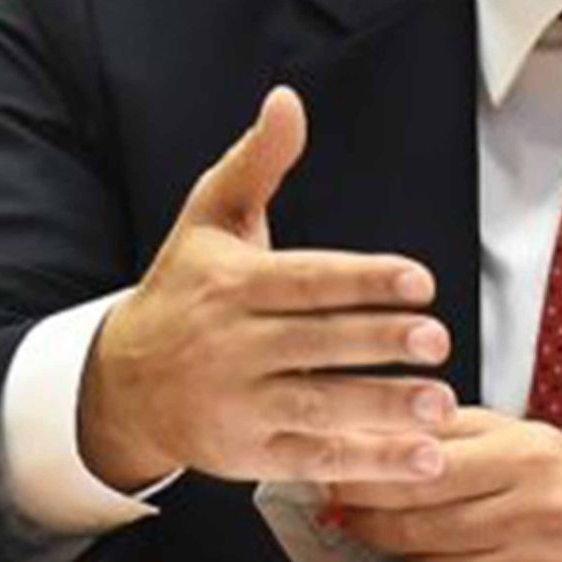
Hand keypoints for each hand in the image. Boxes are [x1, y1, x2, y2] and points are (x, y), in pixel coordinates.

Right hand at [78, 87, 456, 491]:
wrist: (120, 382)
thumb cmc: (183, 289)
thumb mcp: (210, 217)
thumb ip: (258, 161)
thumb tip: (288, 100)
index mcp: (230, 285)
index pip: (304, 281)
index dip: (363, 281)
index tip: (419, 282)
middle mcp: (231, 346)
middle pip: (315, 344)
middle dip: (379, 343)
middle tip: (436, 340)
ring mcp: (237, 405)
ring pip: (317, 407)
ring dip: (383, 408)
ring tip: (441, 402)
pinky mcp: (247, 454)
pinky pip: (314, 459)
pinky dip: (369, 462)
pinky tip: (421, 457)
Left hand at [331, 407, 561, 561]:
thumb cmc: (558, 473)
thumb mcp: (509, 433)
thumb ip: (441, 434)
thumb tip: (365, 441)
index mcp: (526, 458)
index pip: (424, 474)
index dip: (370, 483)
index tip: (337, 482)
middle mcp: (540, 513)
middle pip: (423, 531)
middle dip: (374, 525)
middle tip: (348, 515)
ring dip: (414, 561)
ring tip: (416, 539)